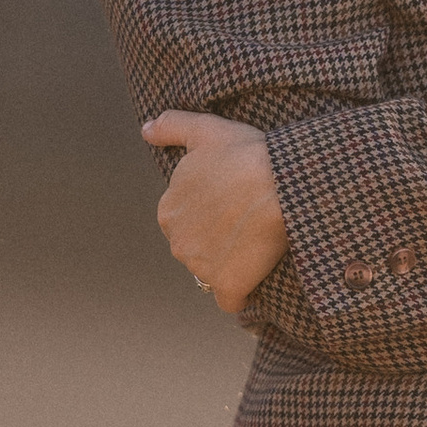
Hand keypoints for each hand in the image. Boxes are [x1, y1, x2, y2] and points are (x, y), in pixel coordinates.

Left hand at [140, 109, 288, 311]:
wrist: (280, 182)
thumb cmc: (245, 153)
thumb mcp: (205, 128)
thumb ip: (171, 126)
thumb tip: (146, 130)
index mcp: (168, 209)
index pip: (185, 222)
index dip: (211, 215)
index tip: (233, 206)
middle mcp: (177, 241)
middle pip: (196, 250)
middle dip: (217, 242)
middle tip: (247, 224)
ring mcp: (200, 267)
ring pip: (212, 273)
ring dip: (231, 265)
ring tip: (257, 245)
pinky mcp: (227, 285)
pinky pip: (230, 300)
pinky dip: (241, 294)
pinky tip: (255, 279)